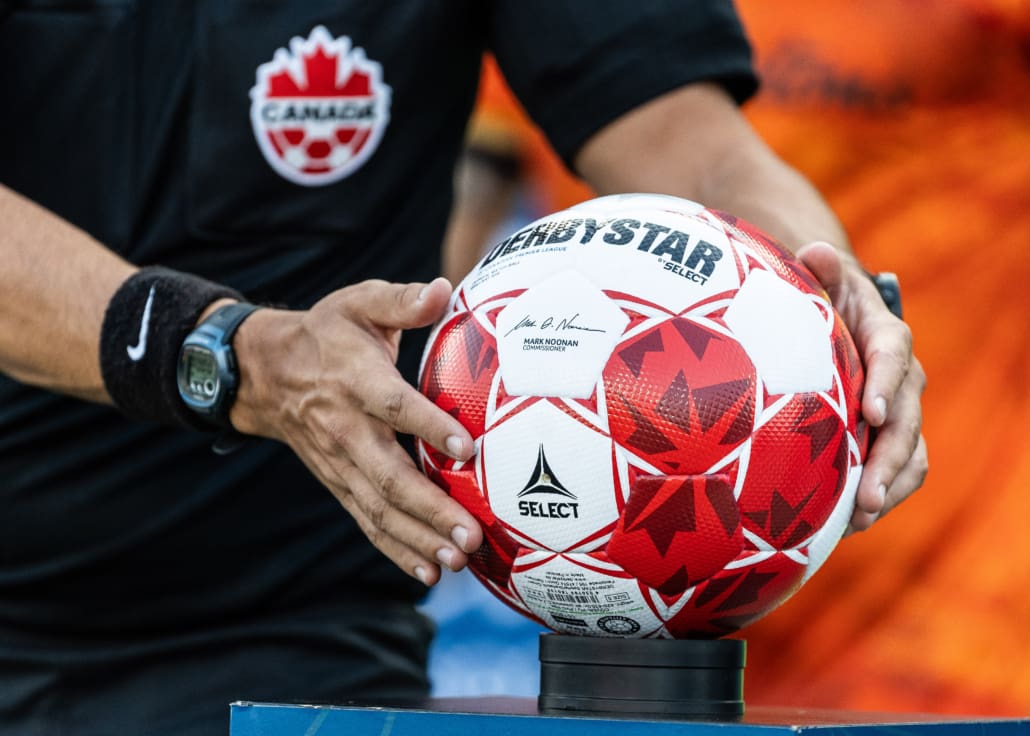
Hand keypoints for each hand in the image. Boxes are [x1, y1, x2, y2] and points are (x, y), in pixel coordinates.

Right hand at [231, 277, 482, 584]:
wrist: (265, 373)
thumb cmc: (327, 332)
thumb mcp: (358, 303)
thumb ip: (401, 300)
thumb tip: (444, 289)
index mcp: (355, 380)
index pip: (393, 405)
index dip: (428, 426)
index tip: (467, 448)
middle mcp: (346, 429)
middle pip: (389, 475)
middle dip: (431, 509)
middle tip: (471, 534)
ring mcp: (341, 463)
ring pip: (379, 508)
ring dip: (418, 537)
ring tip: (459, 559)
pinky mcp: (339, 484)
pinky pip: (367, 522)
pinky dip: (396, 549)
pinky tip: (428, 572)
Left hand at [796, 242, 927, 531]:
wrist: (829, 324)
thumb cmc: (817, 301)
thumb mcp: (817, 280)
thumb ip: (819, 270)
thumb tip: (815, 253)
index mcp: (883, 333)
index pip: (893, 355)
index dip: (887, 383)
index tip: (873, 414)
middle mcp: (901, 376)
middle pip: (907, 419)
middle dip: (889, 458)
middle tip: (865, 494)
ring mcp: (898, 411)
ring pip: (911, 453)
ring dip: (888, 487)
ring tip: (858, 519)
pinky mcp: (887, 438)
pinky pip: (896, 470)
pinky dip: (878, 495)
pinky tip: (846, 524)